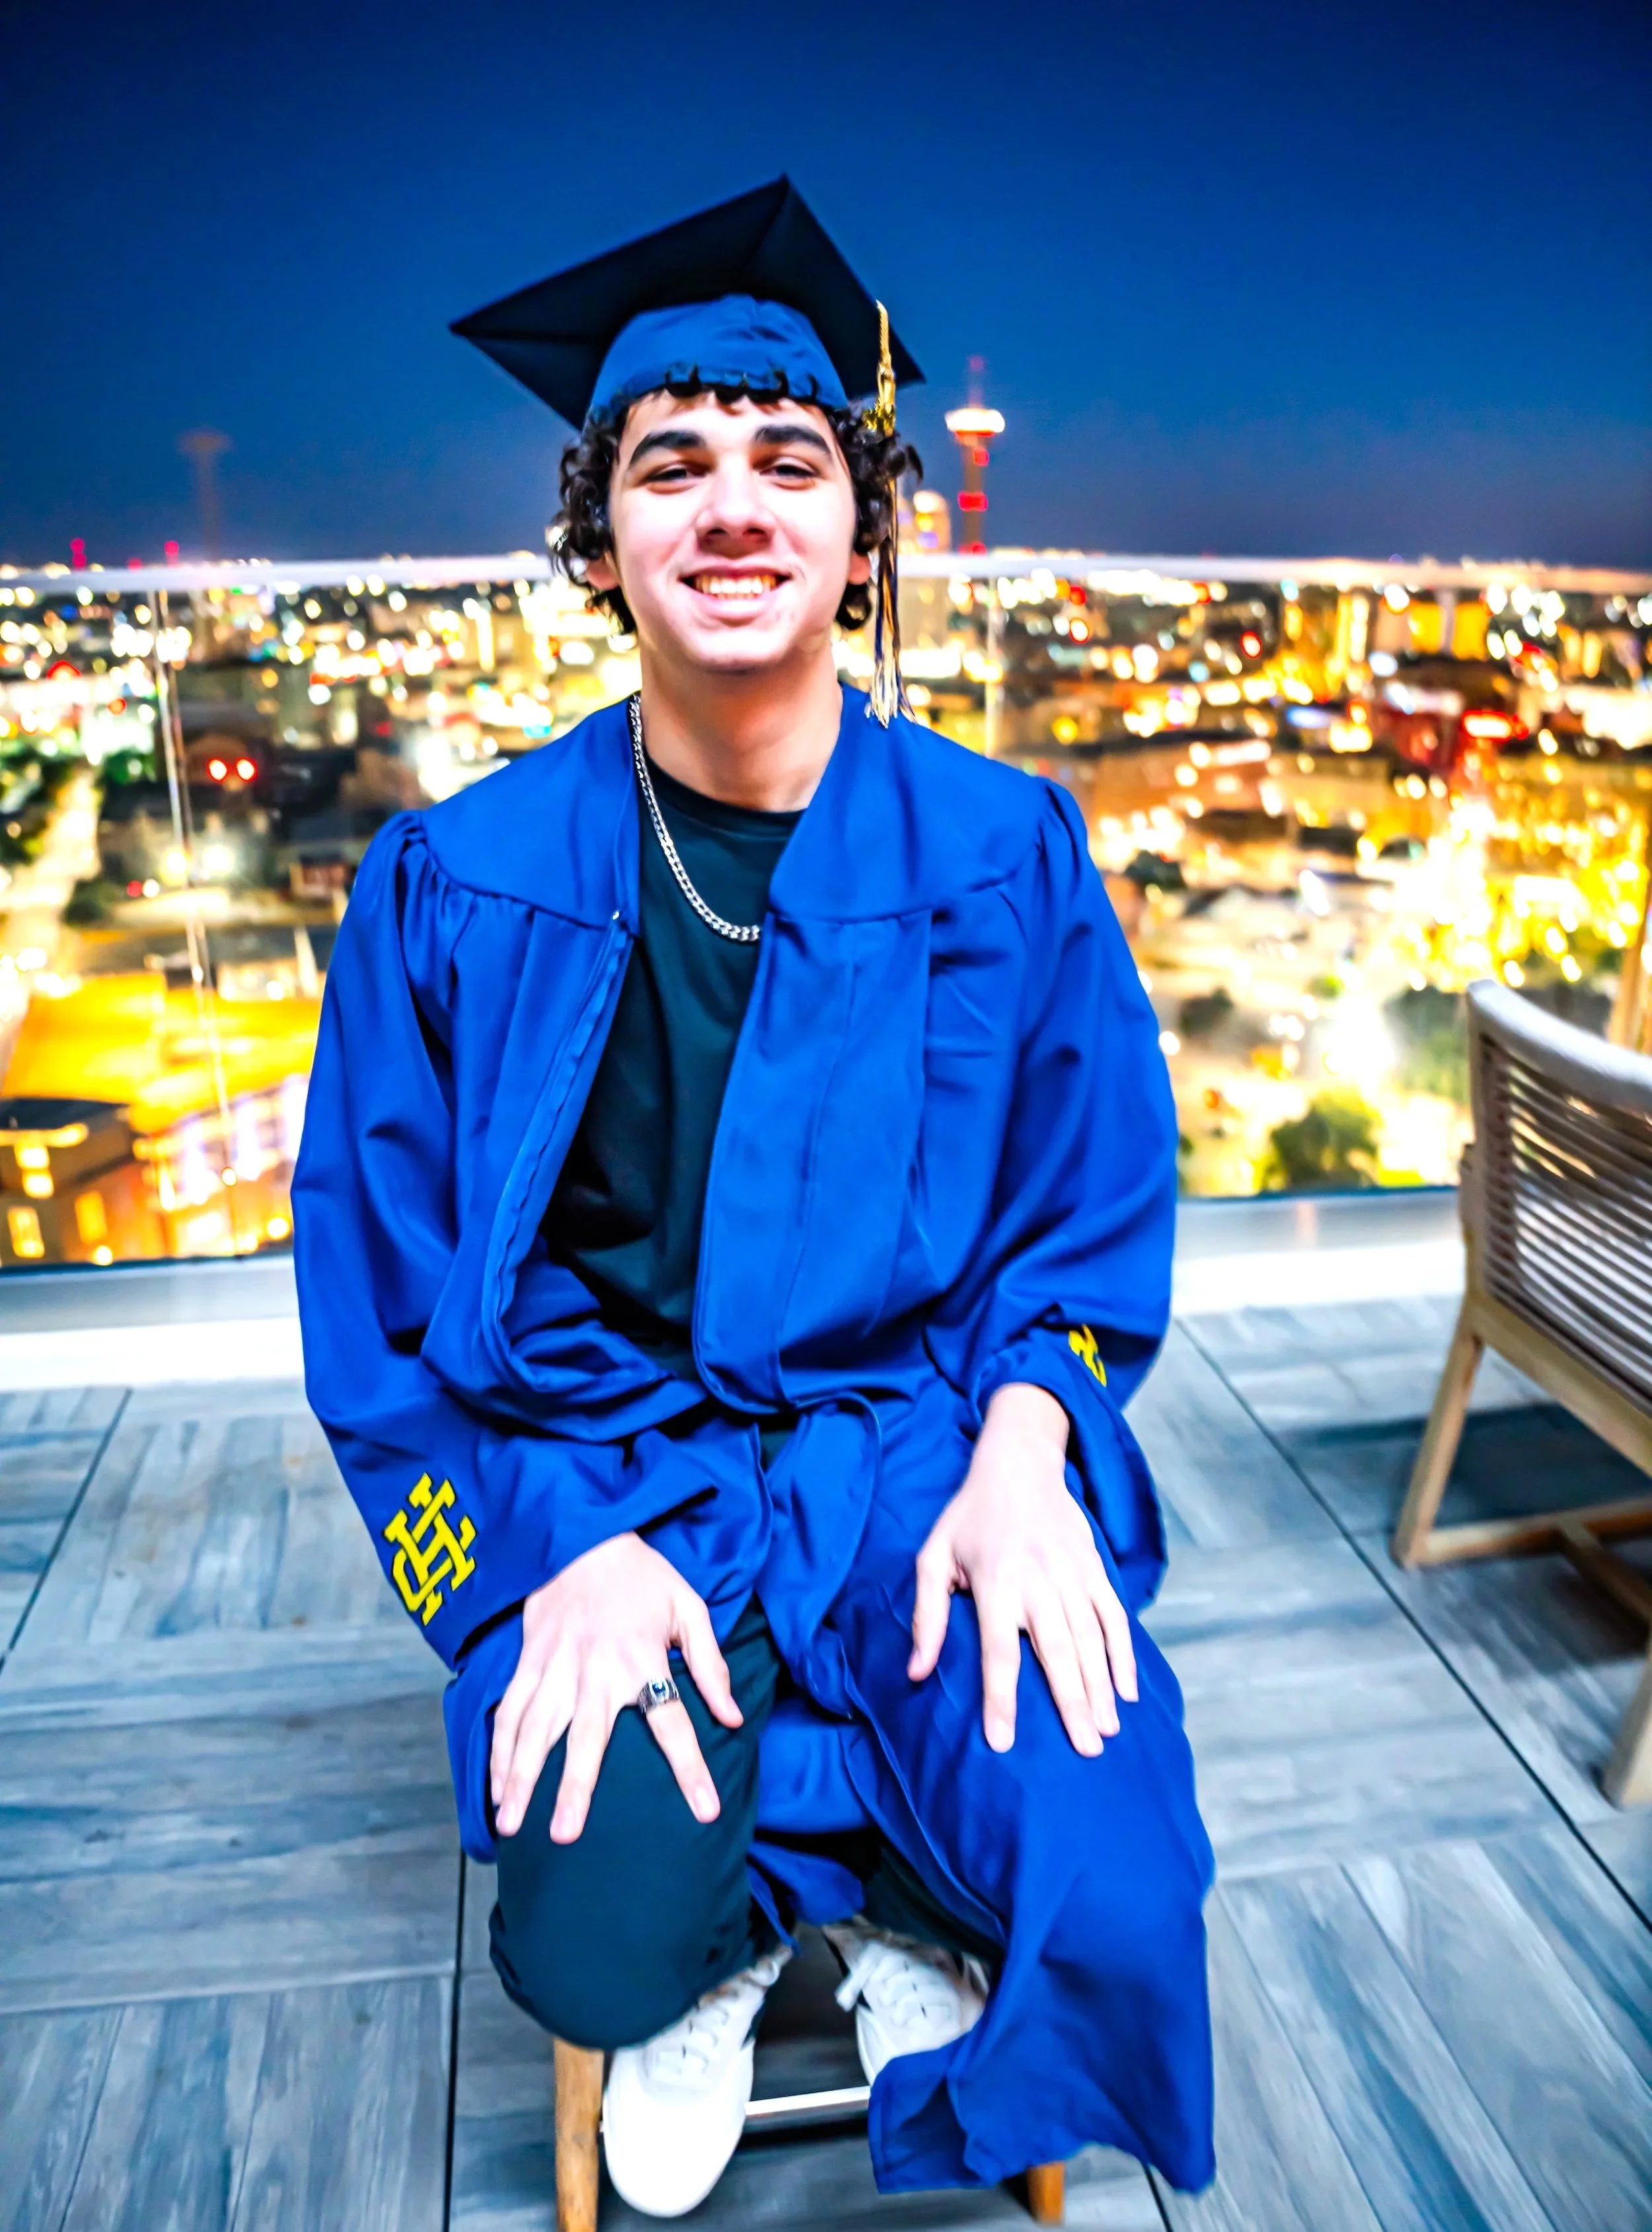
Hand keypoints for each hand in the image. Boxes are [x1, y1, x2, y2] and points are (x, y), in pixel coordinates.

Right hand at [489, 1532, 740, 1843]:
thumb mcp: (689, 1607)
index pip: (672, 1723)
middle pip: (584, 1740)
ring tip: (512, 1827)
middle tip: (564, 1836)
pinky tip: (497, 1789)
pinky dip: (499, 1752)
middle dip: (574, 1789)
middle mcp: (596, 1671)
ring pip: (533, 1734)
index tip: (705, 1811)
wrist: (582, 1535)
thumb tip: (733, 1717)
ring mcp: (555, 1669)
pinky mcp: (528, 1663)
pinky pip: (509, 1713)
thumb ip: (711, 1664)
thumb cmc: (642, 1575)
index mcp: (642, 1659)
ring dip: (521, 1781)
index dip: (691, 1769)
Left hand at [908, 1382, 1137, 1756]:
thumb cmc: (969, 1516)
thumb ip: (926, 1616)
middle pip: (1057, 1652)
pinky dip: (1125, 1653)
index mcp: (994, 1581)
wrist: (1019, 1462)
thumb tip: (916, 1673)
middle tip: (1085, 1750)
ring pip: (1091, 1639)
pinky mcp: (1094, 1568)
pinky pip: (1114, 1616)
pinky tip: (1129, 1690)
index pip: (998, 1651)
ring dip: (1101, 1687)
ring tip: (1108, 1731)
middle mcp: (1037, 1580)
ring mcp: (1071, 1574)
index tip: (1003, 1743)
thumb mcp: (932, 1556)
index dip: (1000, 1699)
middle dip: (1071, 1703)